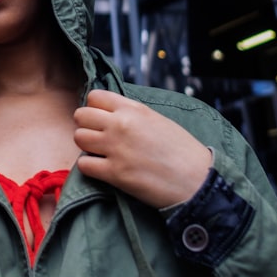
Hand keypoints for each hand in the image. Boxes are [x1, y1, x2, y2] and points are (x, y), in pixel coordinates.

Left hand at [74, 89, 211, 208]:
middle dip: (86, 126)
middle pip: (81, 116)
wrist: (197, 180)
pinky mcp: (115, 173)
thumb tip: (112, 113)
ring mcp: (116, 148)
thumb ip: (133, 114)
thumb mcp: (158, 120)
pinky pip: (83, 164)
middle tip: (97, 137)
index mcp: (134, 109)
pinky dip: (89, 167)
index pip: (94, 97)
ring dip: (86, 146)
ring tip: (100, 153)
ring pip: (78, 138)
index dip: (94, 108)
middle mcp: (121, 124)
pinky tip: (102, 169)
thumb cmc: (182, 151)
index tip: (101, 119)